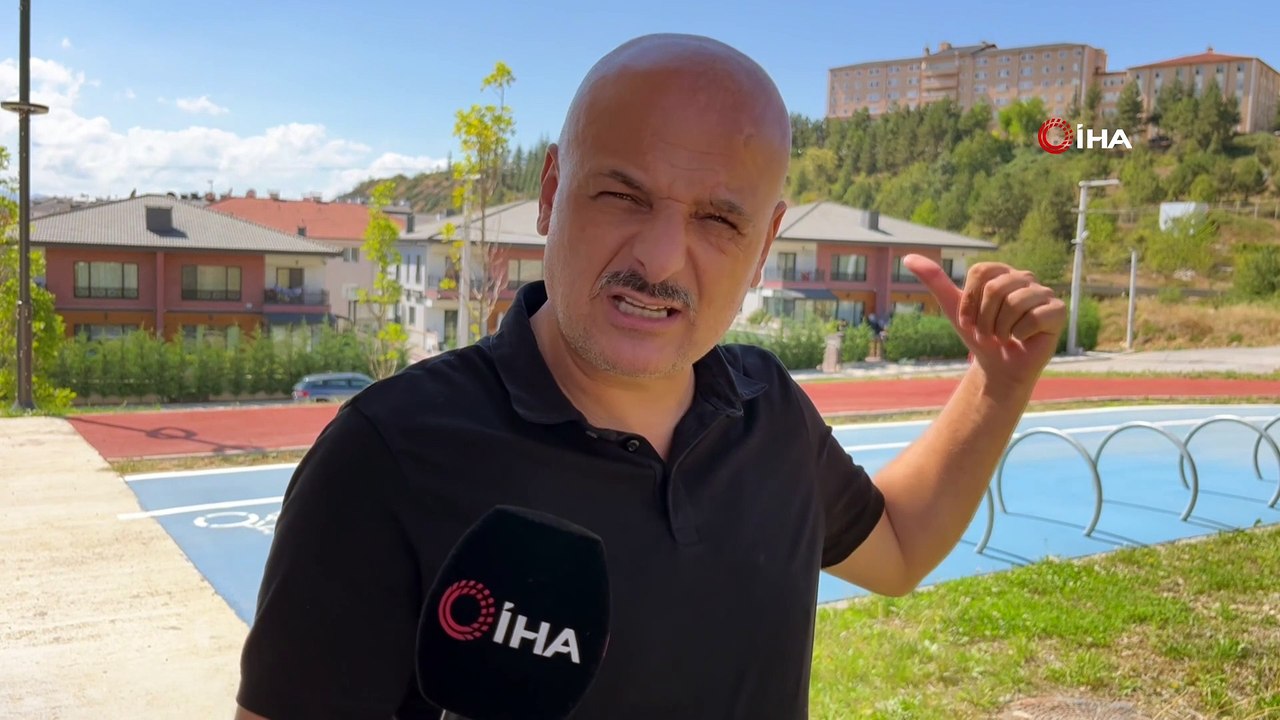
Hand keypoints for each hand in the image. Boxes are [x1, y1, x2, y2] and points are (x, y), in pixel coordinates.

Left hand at [902, 254, 1065, 386]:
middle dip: (984, 318)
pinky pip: (1033, 318)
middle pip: (996, 288)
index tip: (970, 319)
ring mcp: (1043, 293)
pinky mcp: (1057, 312)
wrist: (998, 366)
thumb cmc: (979, 336)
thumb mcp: (953, 308)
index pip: (980, 273)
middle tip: (988, 332)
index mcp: (1001, 272)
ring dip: (1000, 328)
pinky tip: (1022, 339)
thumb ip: (935, 281)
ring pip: (1014, 302)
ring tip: (1004, 337)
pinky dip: (1020, 335)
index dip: (969, 301)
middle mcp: (1024, 278)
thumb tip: (908, 257)